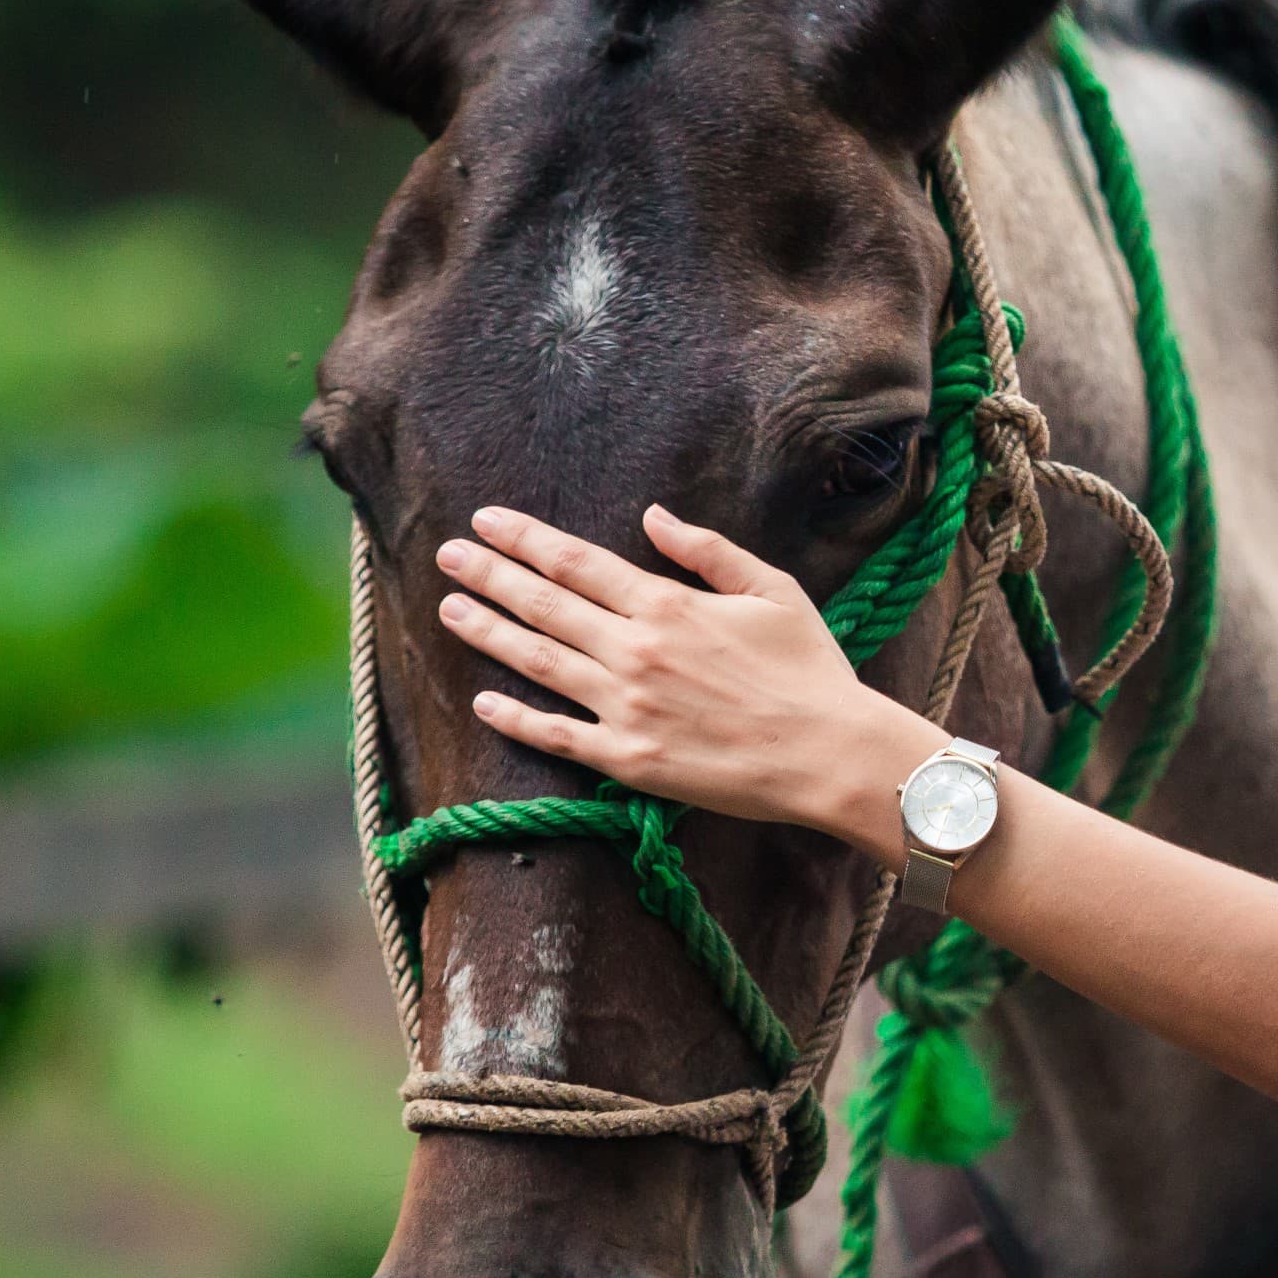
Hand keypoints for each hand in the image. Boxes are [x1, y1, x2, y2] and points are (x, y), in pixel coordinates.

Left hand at [433, 504, 938, 847]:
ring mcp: (626, 708)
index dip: (525, 539)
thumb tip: (651, 517)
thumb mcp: (772, 590)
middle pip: (544, 605)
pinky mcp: (629, 759)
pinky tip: (484, 700)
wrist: (831, 754)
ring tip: (450, 609)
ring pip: (539, 663)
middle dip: (490, 575)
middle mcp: (636, 651)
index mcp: (668, 605)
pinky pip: (558, 736)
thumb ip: (706, 551)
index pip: (577, 562)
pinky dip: (516, 718)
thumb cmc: (810, 670)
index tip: (485, 521)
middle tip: (447, 554)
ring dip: (489, 633)